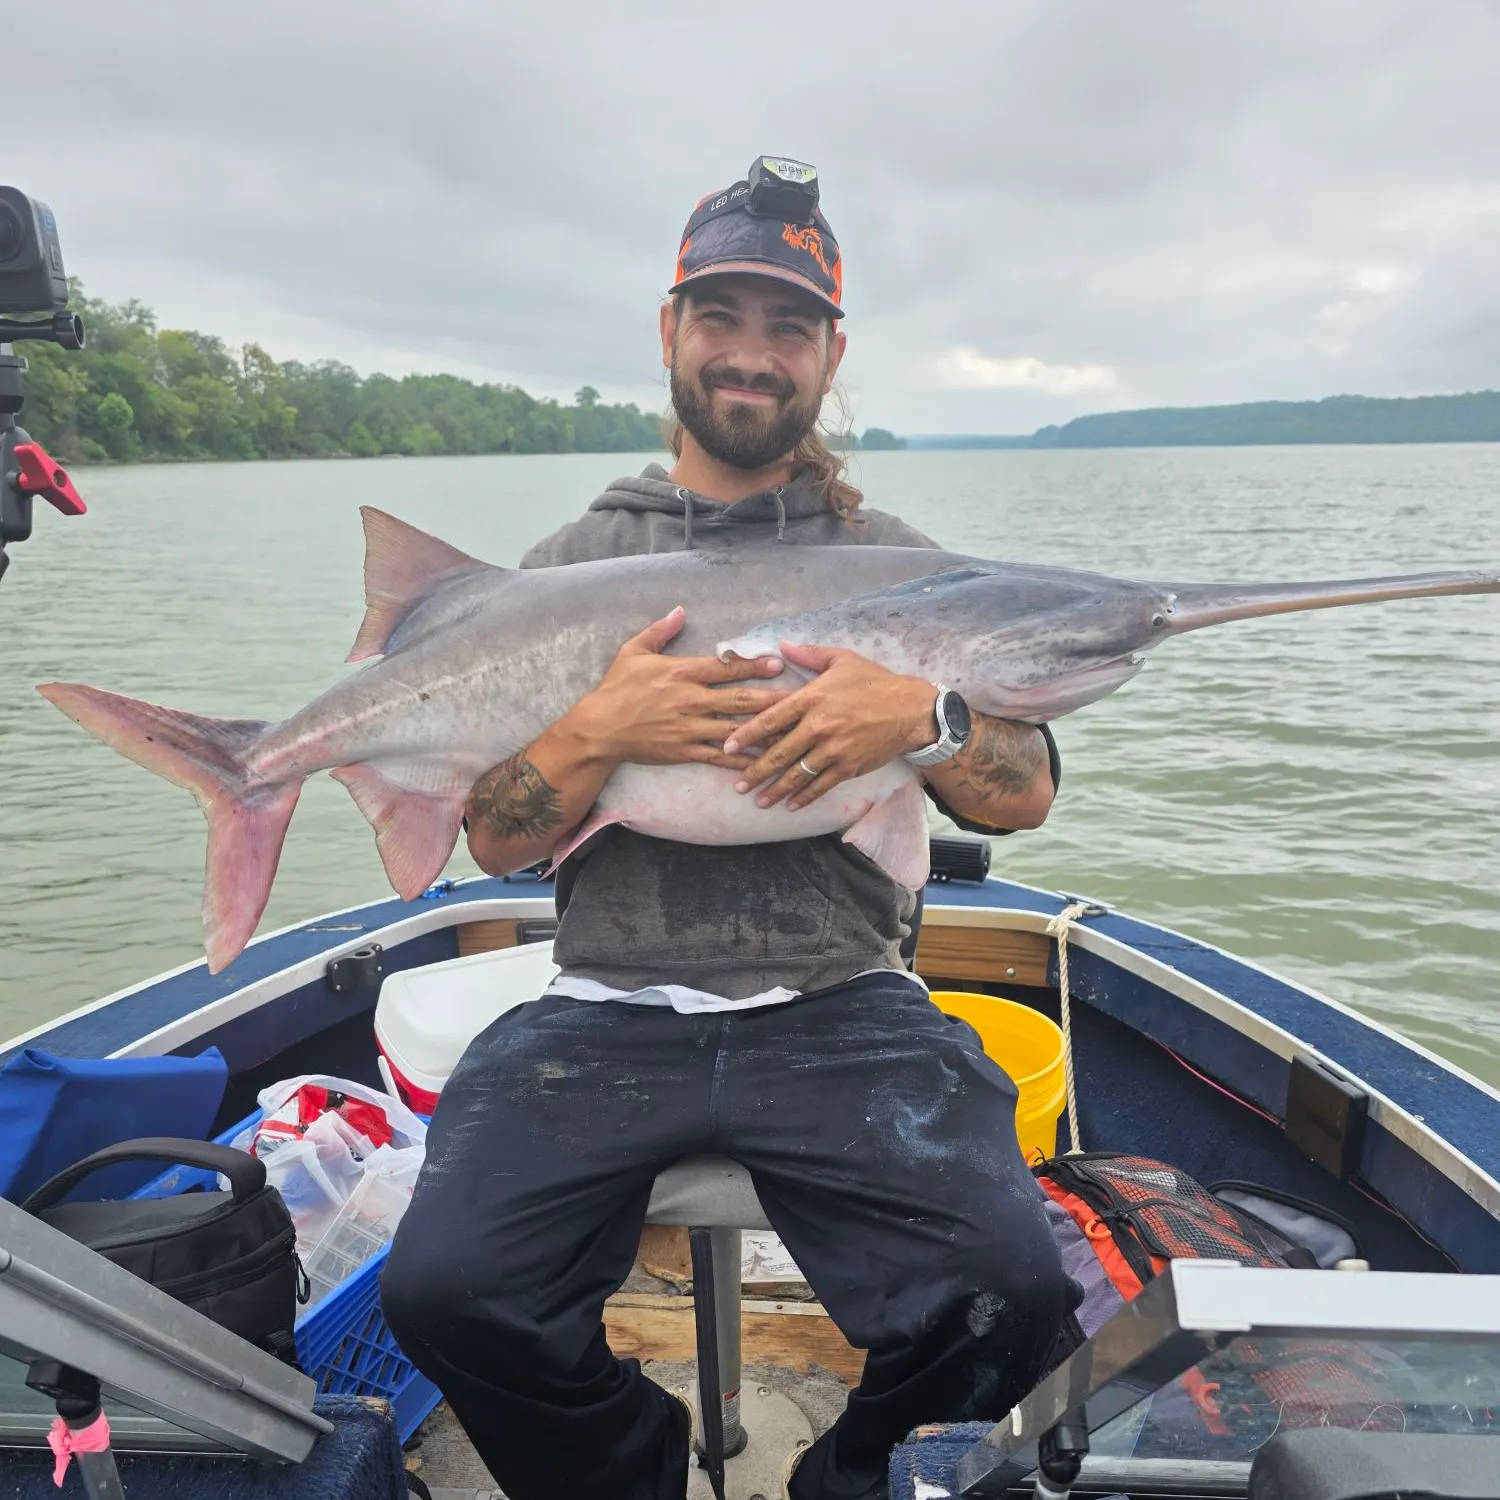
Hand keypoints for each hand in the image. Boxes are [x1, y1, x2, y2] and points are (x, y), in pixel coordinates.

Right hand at [564, 607, 788, 769]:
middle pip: (739, 699)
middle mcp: (690, 700)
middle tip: (799, 697)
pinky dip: (741, 760)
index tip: (777, 663)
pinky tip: (762, 761)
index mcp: (681, 673)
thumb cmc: (616, 688)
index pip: (725, 667)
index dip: (753, 665)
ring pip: (735, 729)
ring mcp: (689, 728)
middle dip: (771, 698)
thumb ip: (660, 630)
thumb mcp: (633, 651)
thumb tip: (680, 610)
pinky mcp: (684, 752)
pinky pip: (718, 757)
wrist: (599, 729)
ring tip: (791, 732)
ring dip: (764, 731)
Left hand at [723, 642, 936, 809]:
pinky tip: (790, 805)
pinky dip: (804, 797)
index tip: (728, 747)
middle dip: (755, 771)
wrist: (911, 709)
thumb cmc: (875, 681)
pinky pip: (821, 785)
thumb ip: (808, 655)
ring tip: (759, 800)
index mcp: (812, 698)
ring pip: (797, 773)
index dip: (747, 735)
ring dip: (775, 789)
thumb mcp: (842, 660)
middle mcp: (819, 726)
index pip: (771, 718)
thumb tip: (781, 645)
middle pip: (779, 752)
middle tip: (738, 784)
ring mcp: (834, 749)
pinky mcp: (849, 766)